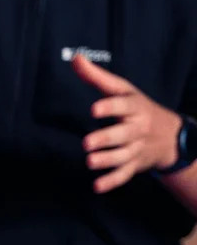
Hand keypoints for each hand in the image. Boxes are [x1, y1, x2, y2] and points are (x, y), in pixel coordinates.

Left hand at [74, 55, 182, 192]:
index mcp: (134, 107)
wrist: (170, 135)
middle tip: (87, 143)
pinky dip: (112, 182)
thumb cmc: (136, 108)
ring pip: (123, 156)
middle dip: (107, 138)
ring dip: (107, 160)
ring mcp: (136, 148)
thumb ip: (96, 77)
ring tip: (89, 162)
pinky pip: (124, 175)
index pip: (123, 105)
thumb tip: (75, 57)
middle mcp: (137, 128)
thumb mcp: (122, 90)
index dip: (109, 107)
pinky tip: (97, 187)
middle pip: (123, 134)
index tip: (94, 109)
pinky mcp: (134, 165)